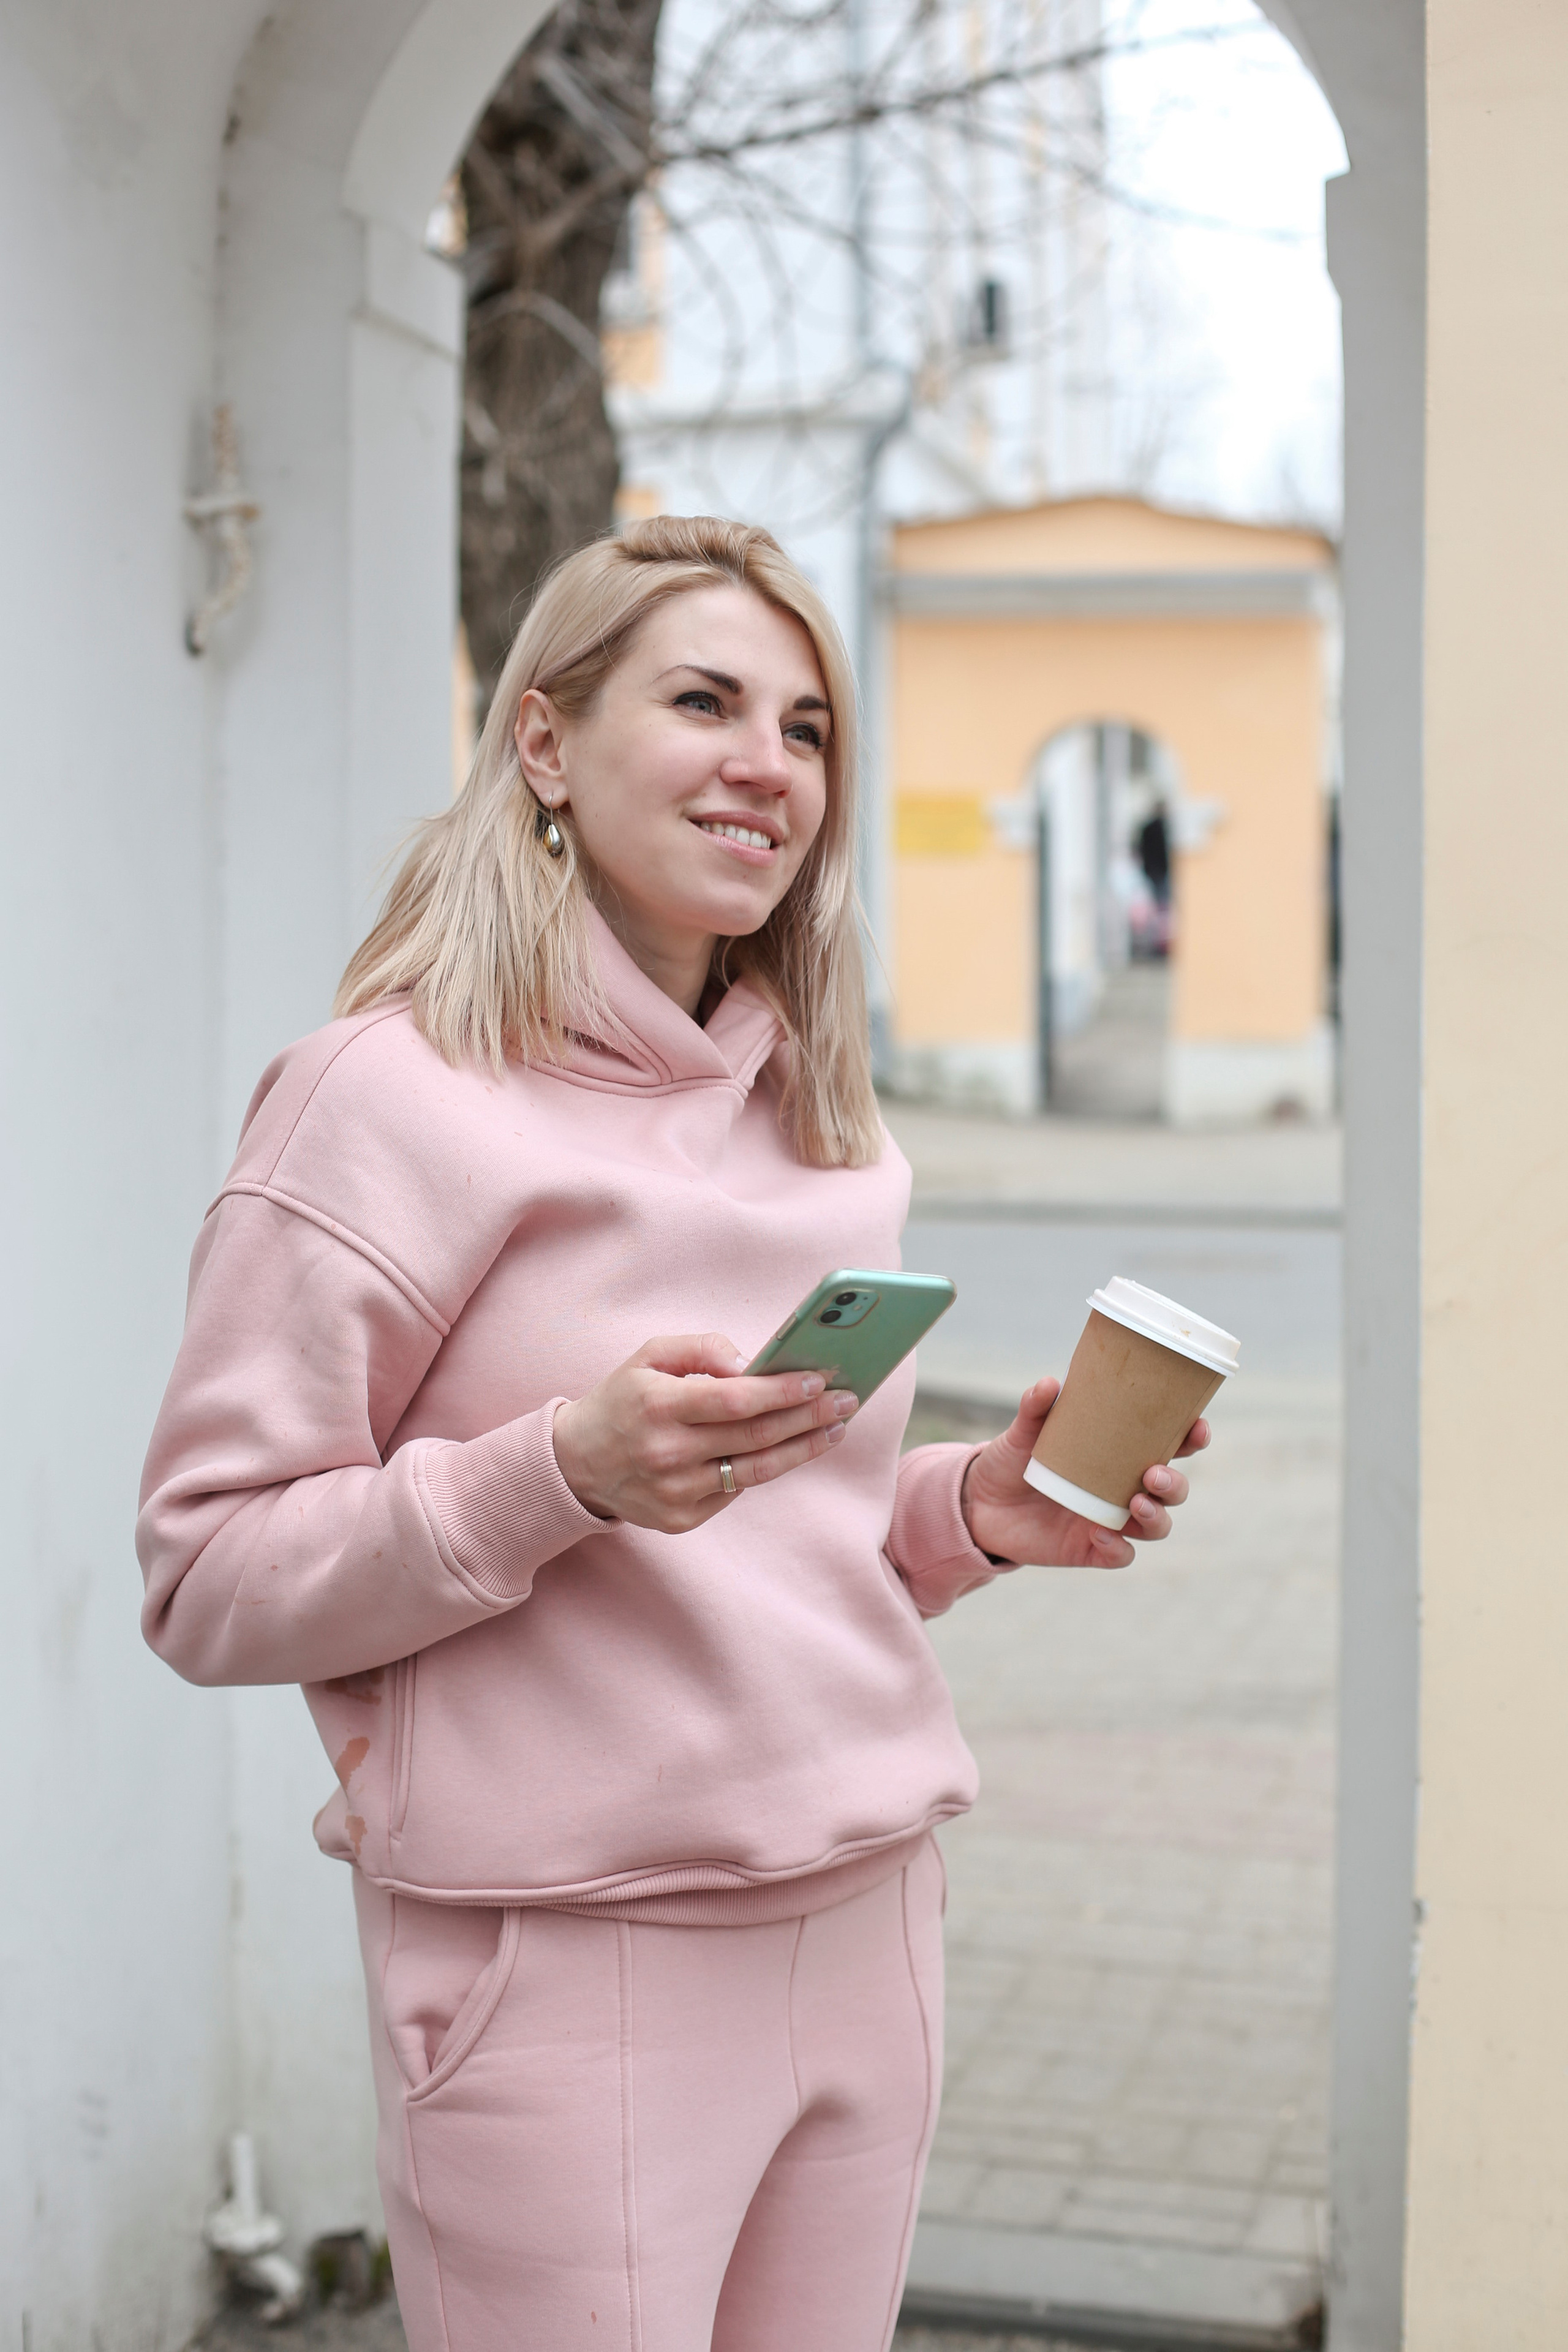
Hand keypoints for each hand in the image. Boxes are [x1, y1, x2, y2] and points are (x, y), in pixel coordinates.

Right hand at [552, 1332, 857, 1531]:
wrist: (576, 1463)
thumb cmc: (623, 1400)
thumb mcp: (648, 1356)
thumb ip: (701, 1349)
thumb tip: (751, 1365)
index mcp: (657, 1406)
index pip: (733, 1400)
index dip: (781, 1392)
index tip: (819, 1380)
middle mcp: (666, 1453)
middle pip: (755, 1437)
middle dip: (808, 1417)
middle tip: (847, 1402)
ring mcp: (675, 1492)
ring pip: (756, 1471)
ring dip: (803, 1449)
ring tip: (835, 1429)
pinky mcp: (681, 1519)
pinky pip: (736, 1491)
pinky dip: (766, 1468)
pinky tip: (790, 1448)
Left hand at [960, 1376, 1210, 1569]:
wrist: (979, 1503)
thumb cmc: (1011, 1460)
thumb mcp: (1022, 1432)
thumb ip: (1035, 1409)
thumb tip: (1050, 1383)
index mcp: (1117, 1454)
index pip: (1168, 1445)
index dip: (1190, 1438)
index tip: (1196, 1428)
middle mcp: (1121, 1488)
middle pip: (1172, 1490)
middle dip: (1175, 1485)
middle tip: (1153, 1474)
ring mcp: (1110, 1520)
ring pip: (1156, 1525)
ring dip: (1156, 1517)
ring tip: (1135, 1503)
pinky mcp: (1089, 1549)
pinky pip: (1121, 1555)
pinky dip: (1119, 1548)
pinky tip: (1101, 1534)